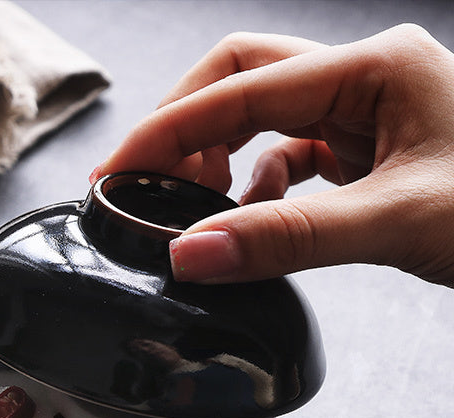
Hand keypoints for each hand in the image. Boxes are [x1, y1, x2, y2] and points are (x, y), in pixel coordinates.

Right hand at [93, 25, 453, 286]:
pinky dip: (256, 187)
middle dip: (185, 130)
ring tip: (191, 206)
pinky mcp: (368, 150)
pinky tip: (247, 218)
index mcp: (375, 68)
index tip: (116, 173)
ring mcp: (367, 112)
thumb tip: (192, 254)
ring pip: (262, 118)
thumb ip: (289, 239)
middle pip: (243, 80)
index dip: (167, 131)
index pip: (240, 88)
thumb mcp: (397, 223)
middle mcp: (366, 77)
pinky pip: (291, 157)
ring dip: (218, 159)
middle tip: (144, 184)